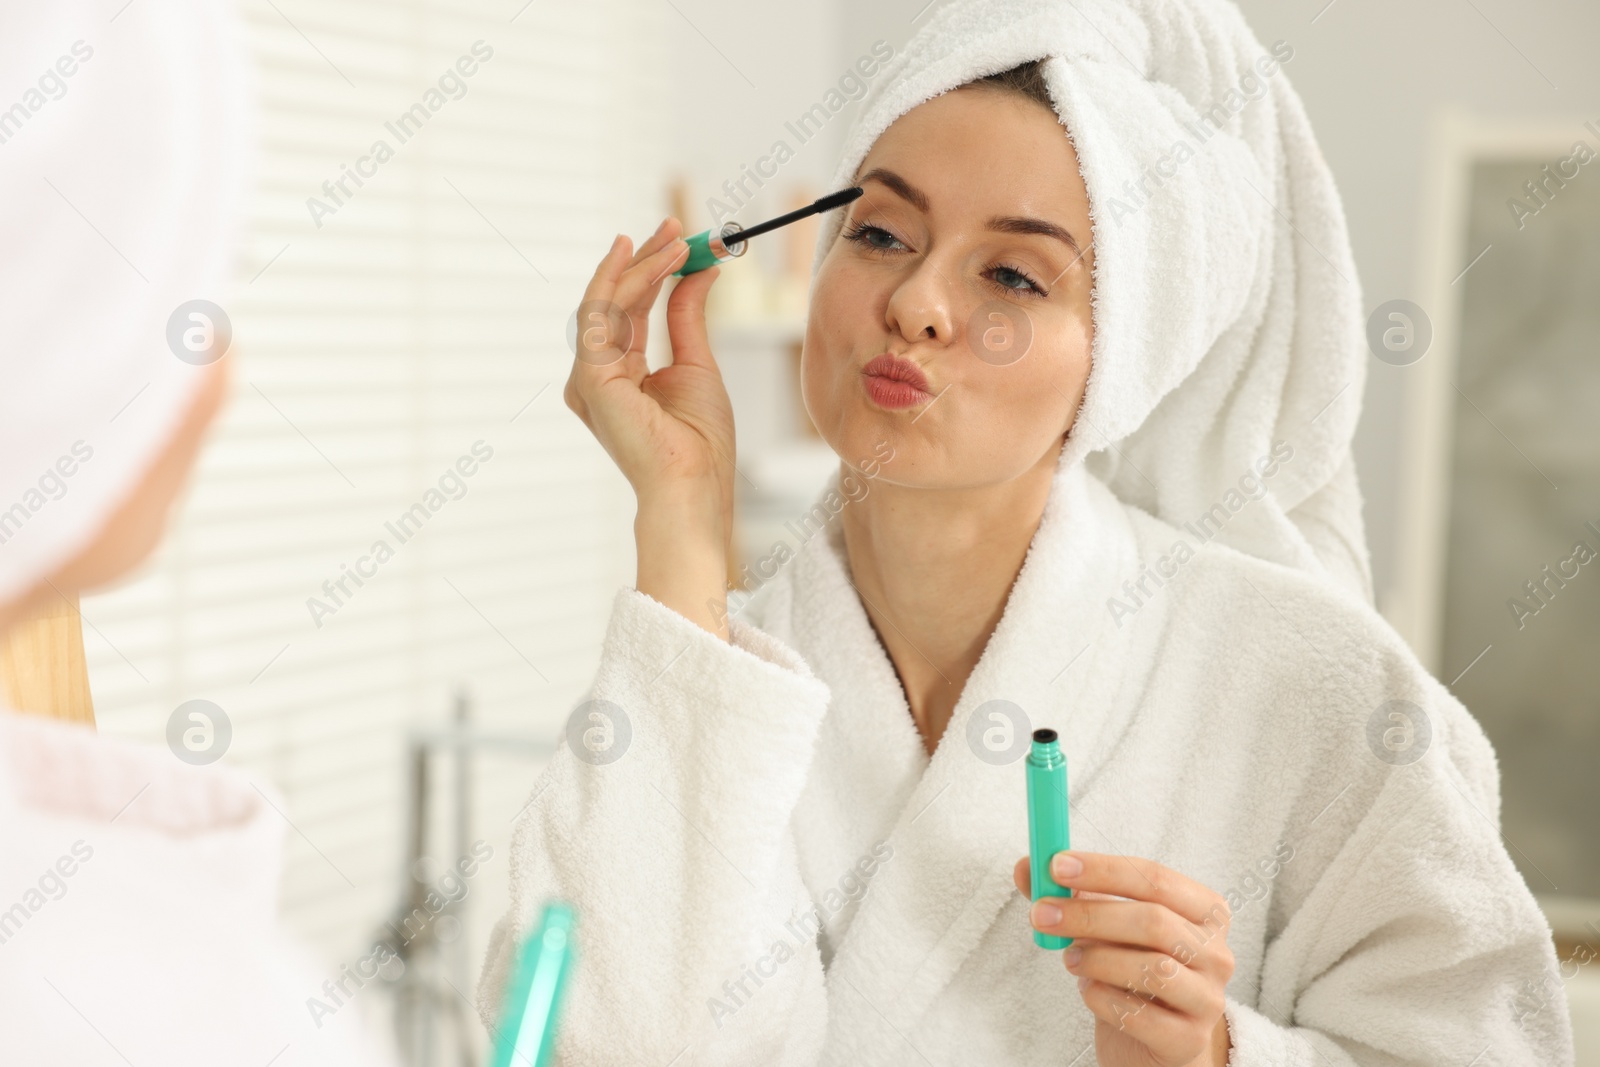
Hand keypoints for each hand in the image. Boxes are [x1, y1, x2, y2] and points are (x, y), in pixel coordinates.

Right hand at [564, 219, 735, 637]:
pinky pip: (606, 314)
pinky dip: (632, 281)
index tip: (678, 239)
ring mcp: (587, 377)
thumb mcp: (697, 363)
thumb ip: (687, 316)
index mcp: (617, 376)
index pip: (629, 311)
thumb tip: (698, 271)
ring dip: (643, 264)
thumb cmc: (699, 441)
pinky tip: (660, 260)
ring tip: (677, 238)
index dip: (651, 272)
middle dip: (645, 259)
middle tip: (675, 226)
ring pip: (608, 301)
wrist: (695, 483)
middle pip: (614, 301)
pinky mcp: (589, 377)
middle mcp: (594, 375)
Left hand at [1013, 851, 1233, 1066]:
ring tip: (1070, 961)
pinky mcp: (1187, 1040)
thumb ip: (1067, 894)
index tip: (1056, 866)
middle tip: (1041, 915)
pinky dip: (1103, 999)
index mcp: (1204, 910)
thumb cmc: (1130, 968)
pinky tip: (1090, 991)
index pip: (1155, 878)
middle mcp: (1216, 952)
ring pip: (1152, 969)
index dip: (1104, 869)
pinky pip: (1141, 1015)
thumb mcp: (1103, 925)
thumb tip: (1026, 865)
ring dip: (1097, 959)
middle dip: (1089, 915)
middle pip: (1153, 921)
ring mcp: (1207, 998)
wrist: (1153, 1039)